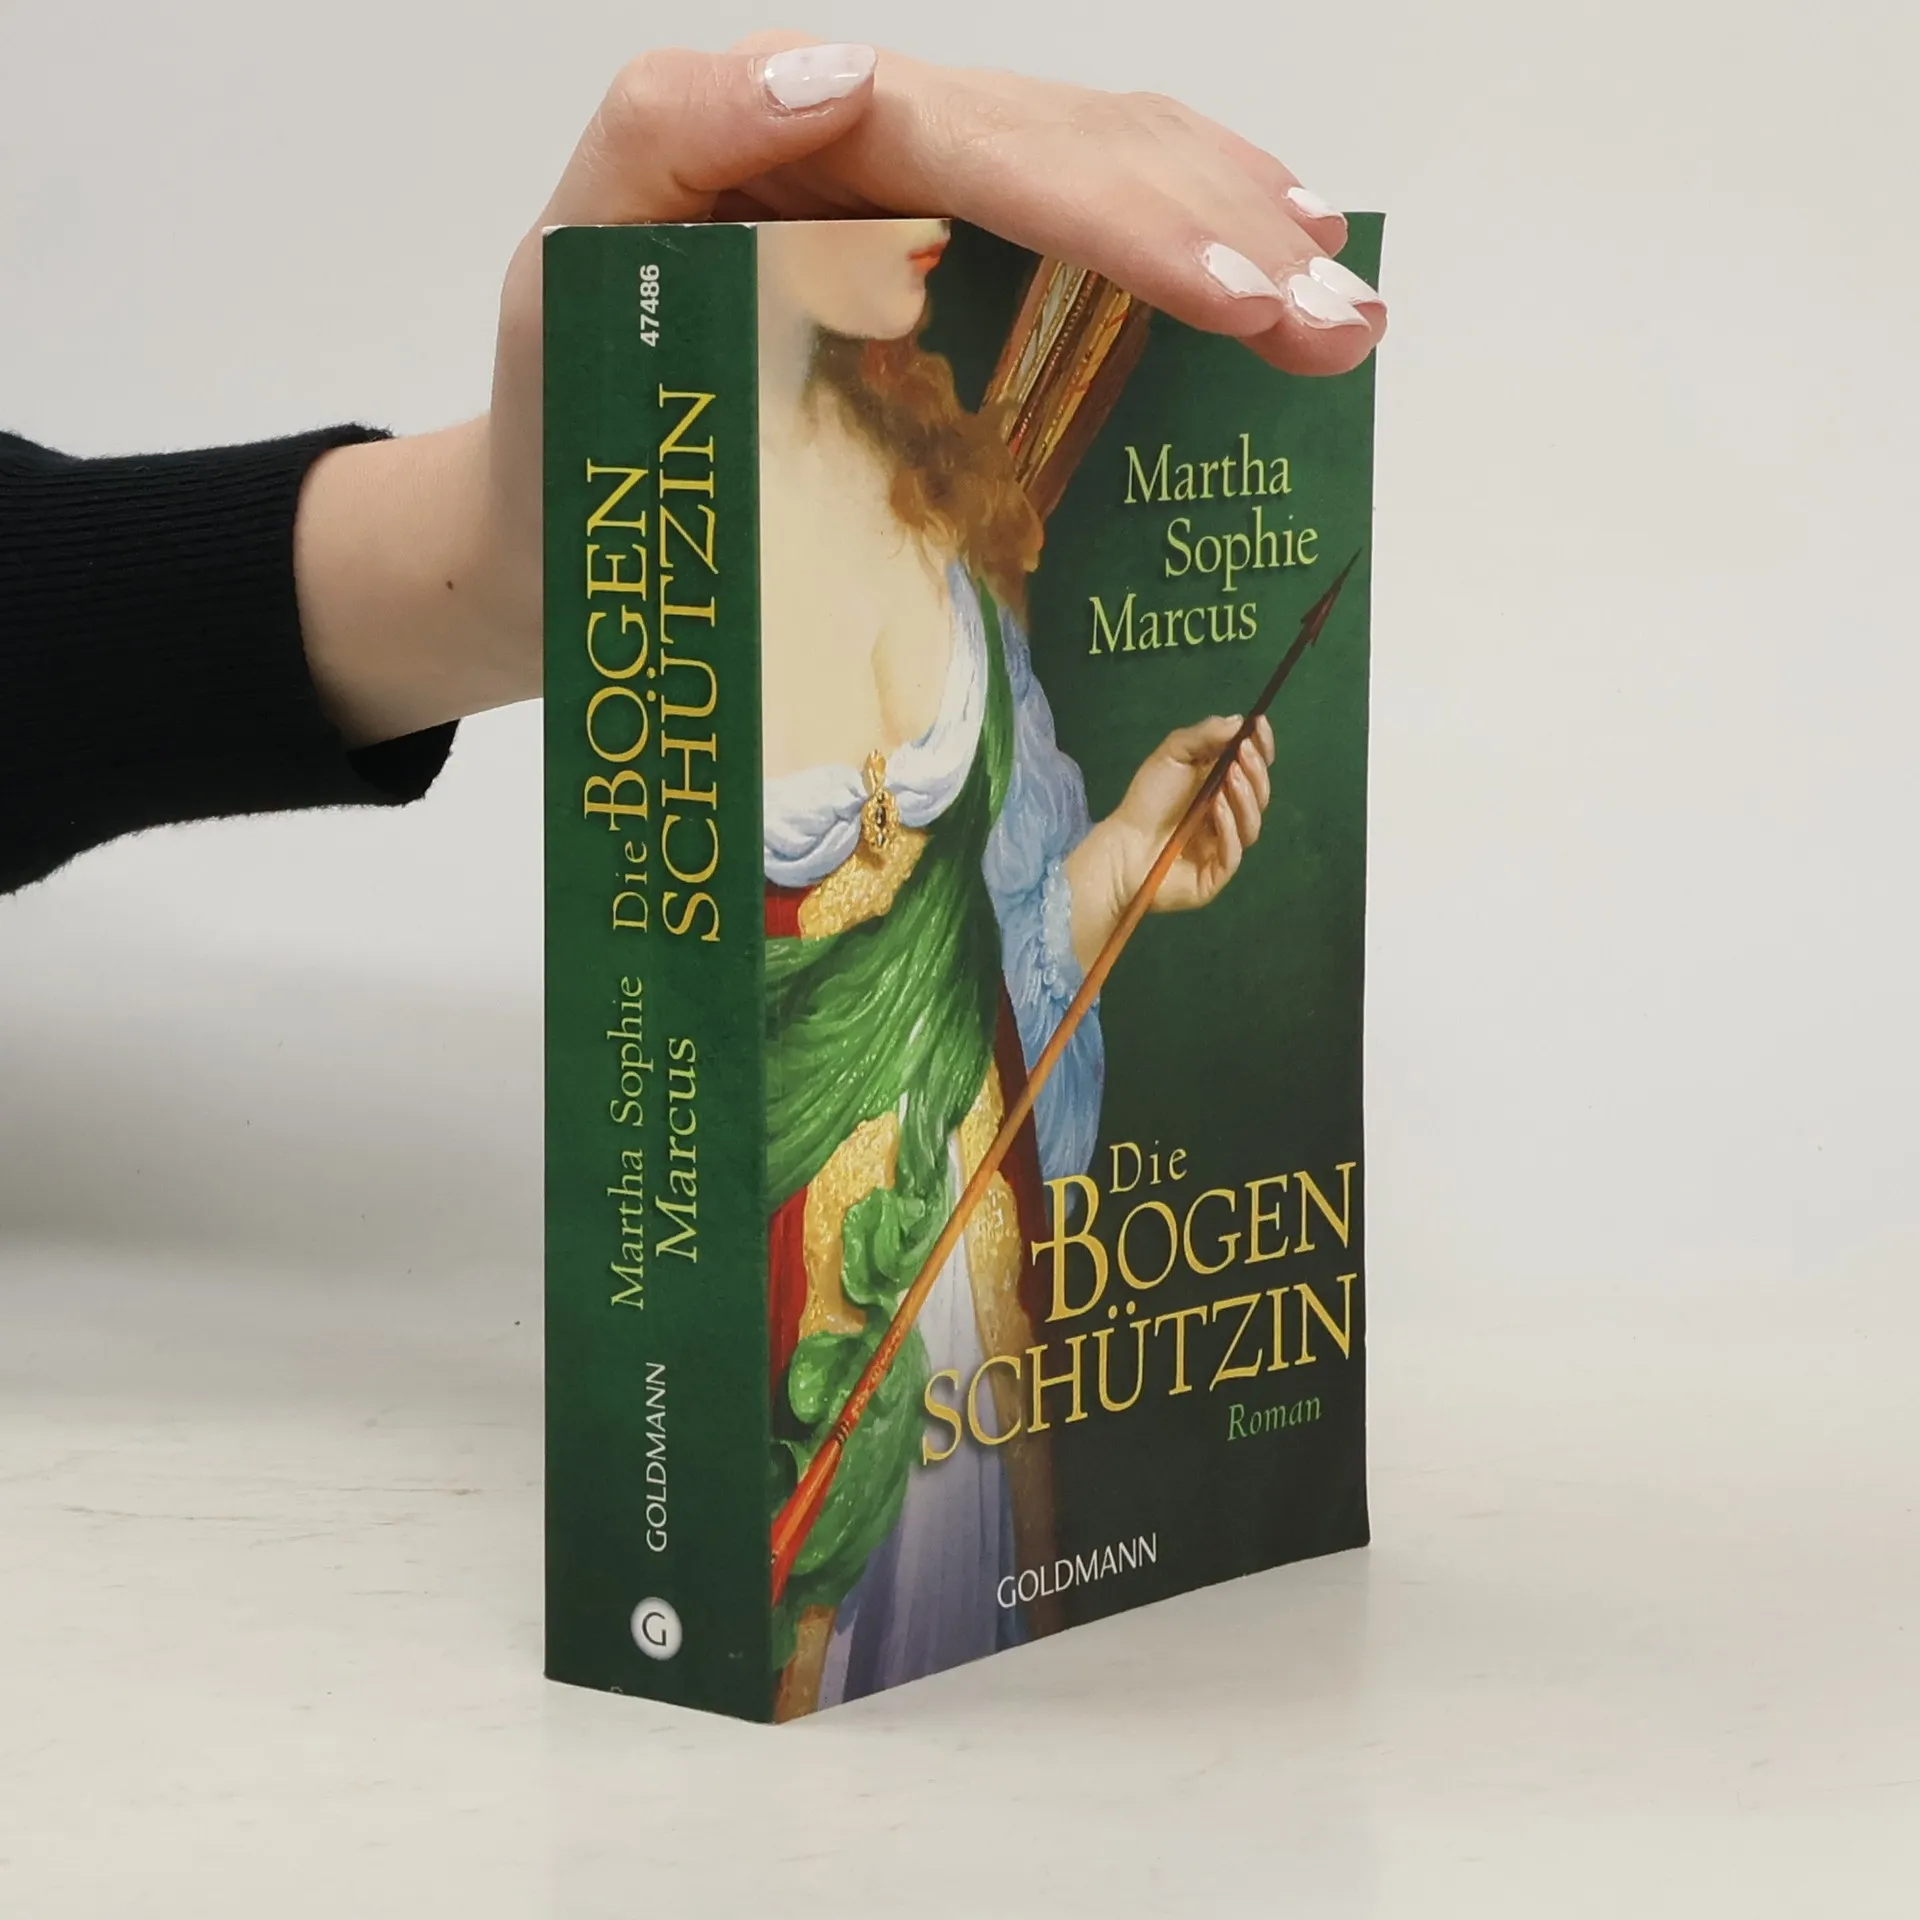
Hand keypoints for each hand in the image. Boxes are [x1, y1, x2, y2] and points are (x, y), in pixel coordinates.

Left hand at [295, 38, 1385, 746]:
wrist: (559, 523)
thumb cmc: (565, 409)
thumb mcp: (572, 265)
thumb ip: (669, 134)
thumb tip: (839, 74)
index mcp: (802, 140)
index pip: (991, 149)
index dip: (1123, 215)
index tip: (1232, 296)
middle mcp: (879, 150)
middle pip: (1079, 153)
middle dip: (1220, 236)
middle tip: (1339, 327)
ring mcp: (922, 210)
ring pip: (1108, 175)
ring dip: (1237, 236)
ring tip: (1342, 306)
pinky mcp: (948, 281)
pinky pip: (1084, 234)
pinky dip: (1185, 241)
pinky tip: (1270, 265)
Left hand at [1066, 715, 1275, 967]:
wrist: (1120, 846)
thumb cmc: (1147, 800)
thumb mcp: (1171, 756)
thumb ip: (1203, 736)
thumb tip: (1238, 720)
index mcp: (1224, 787)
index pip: (1254, 768)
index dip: (1262, 747)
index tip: (1260, 725)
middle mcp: (1231, 817)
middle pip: (1259, 796)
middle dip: (1256, 772)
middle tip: (1244, 753)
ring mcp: (1226, 847)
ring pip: (1251, 825)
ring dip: (1245, 798)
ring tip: (1231, 777)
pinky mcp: (1217, 874)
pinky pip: (1233, 853)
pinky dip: (1229, 828)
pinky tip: (1217, 808)